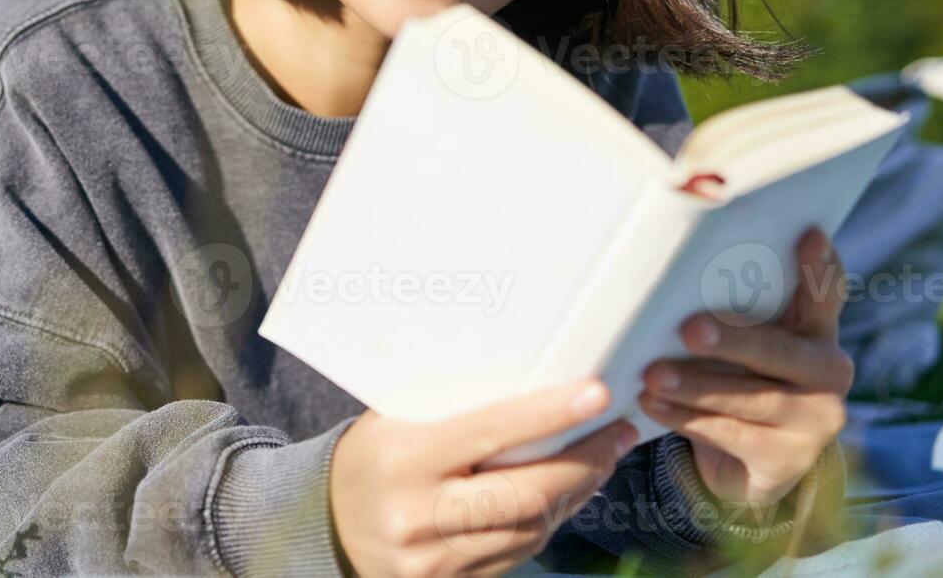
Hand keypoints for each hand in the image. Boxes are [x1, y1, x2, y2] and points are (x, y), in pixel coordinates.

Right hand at [330, 377, 637, 577]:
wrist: (325, 524)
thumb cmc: (372, 456)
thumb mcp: (396, 420)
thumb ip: (456, 410)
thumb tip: (535, 383)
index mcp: (403, 457)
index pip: (489, 433)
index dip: (549, 414)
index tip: (597, 394)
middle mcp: (418, 514)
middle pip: (524, 494)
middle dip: (584, 462)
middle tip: (617, 430)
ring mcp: (433, 560)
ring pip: (529, 529)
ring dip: (575, 492)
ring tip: (601, 456)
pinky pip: (516, 555)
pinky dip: (547, 522)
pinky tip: (564, 494)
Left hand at [639, 226, 853, 509]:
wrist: (746, 463)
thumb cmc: (736, 379)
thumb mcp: (742, 345)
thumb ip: (731, 313)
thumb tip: (669, 279)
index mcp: (817, 332)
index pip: (826, 294)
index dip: (819, 267)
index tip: (807, 235)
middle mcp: (829, 374)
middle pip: (781, 352)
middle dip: (733, 340)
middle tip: (688, 329)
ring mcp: (814, 422)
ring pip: (751, 399)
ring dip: (696, 385)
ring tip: (652, 375)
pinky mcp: (787, 460)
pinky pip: (731, 435)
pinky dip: (686, 419)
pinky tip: (653, 405)